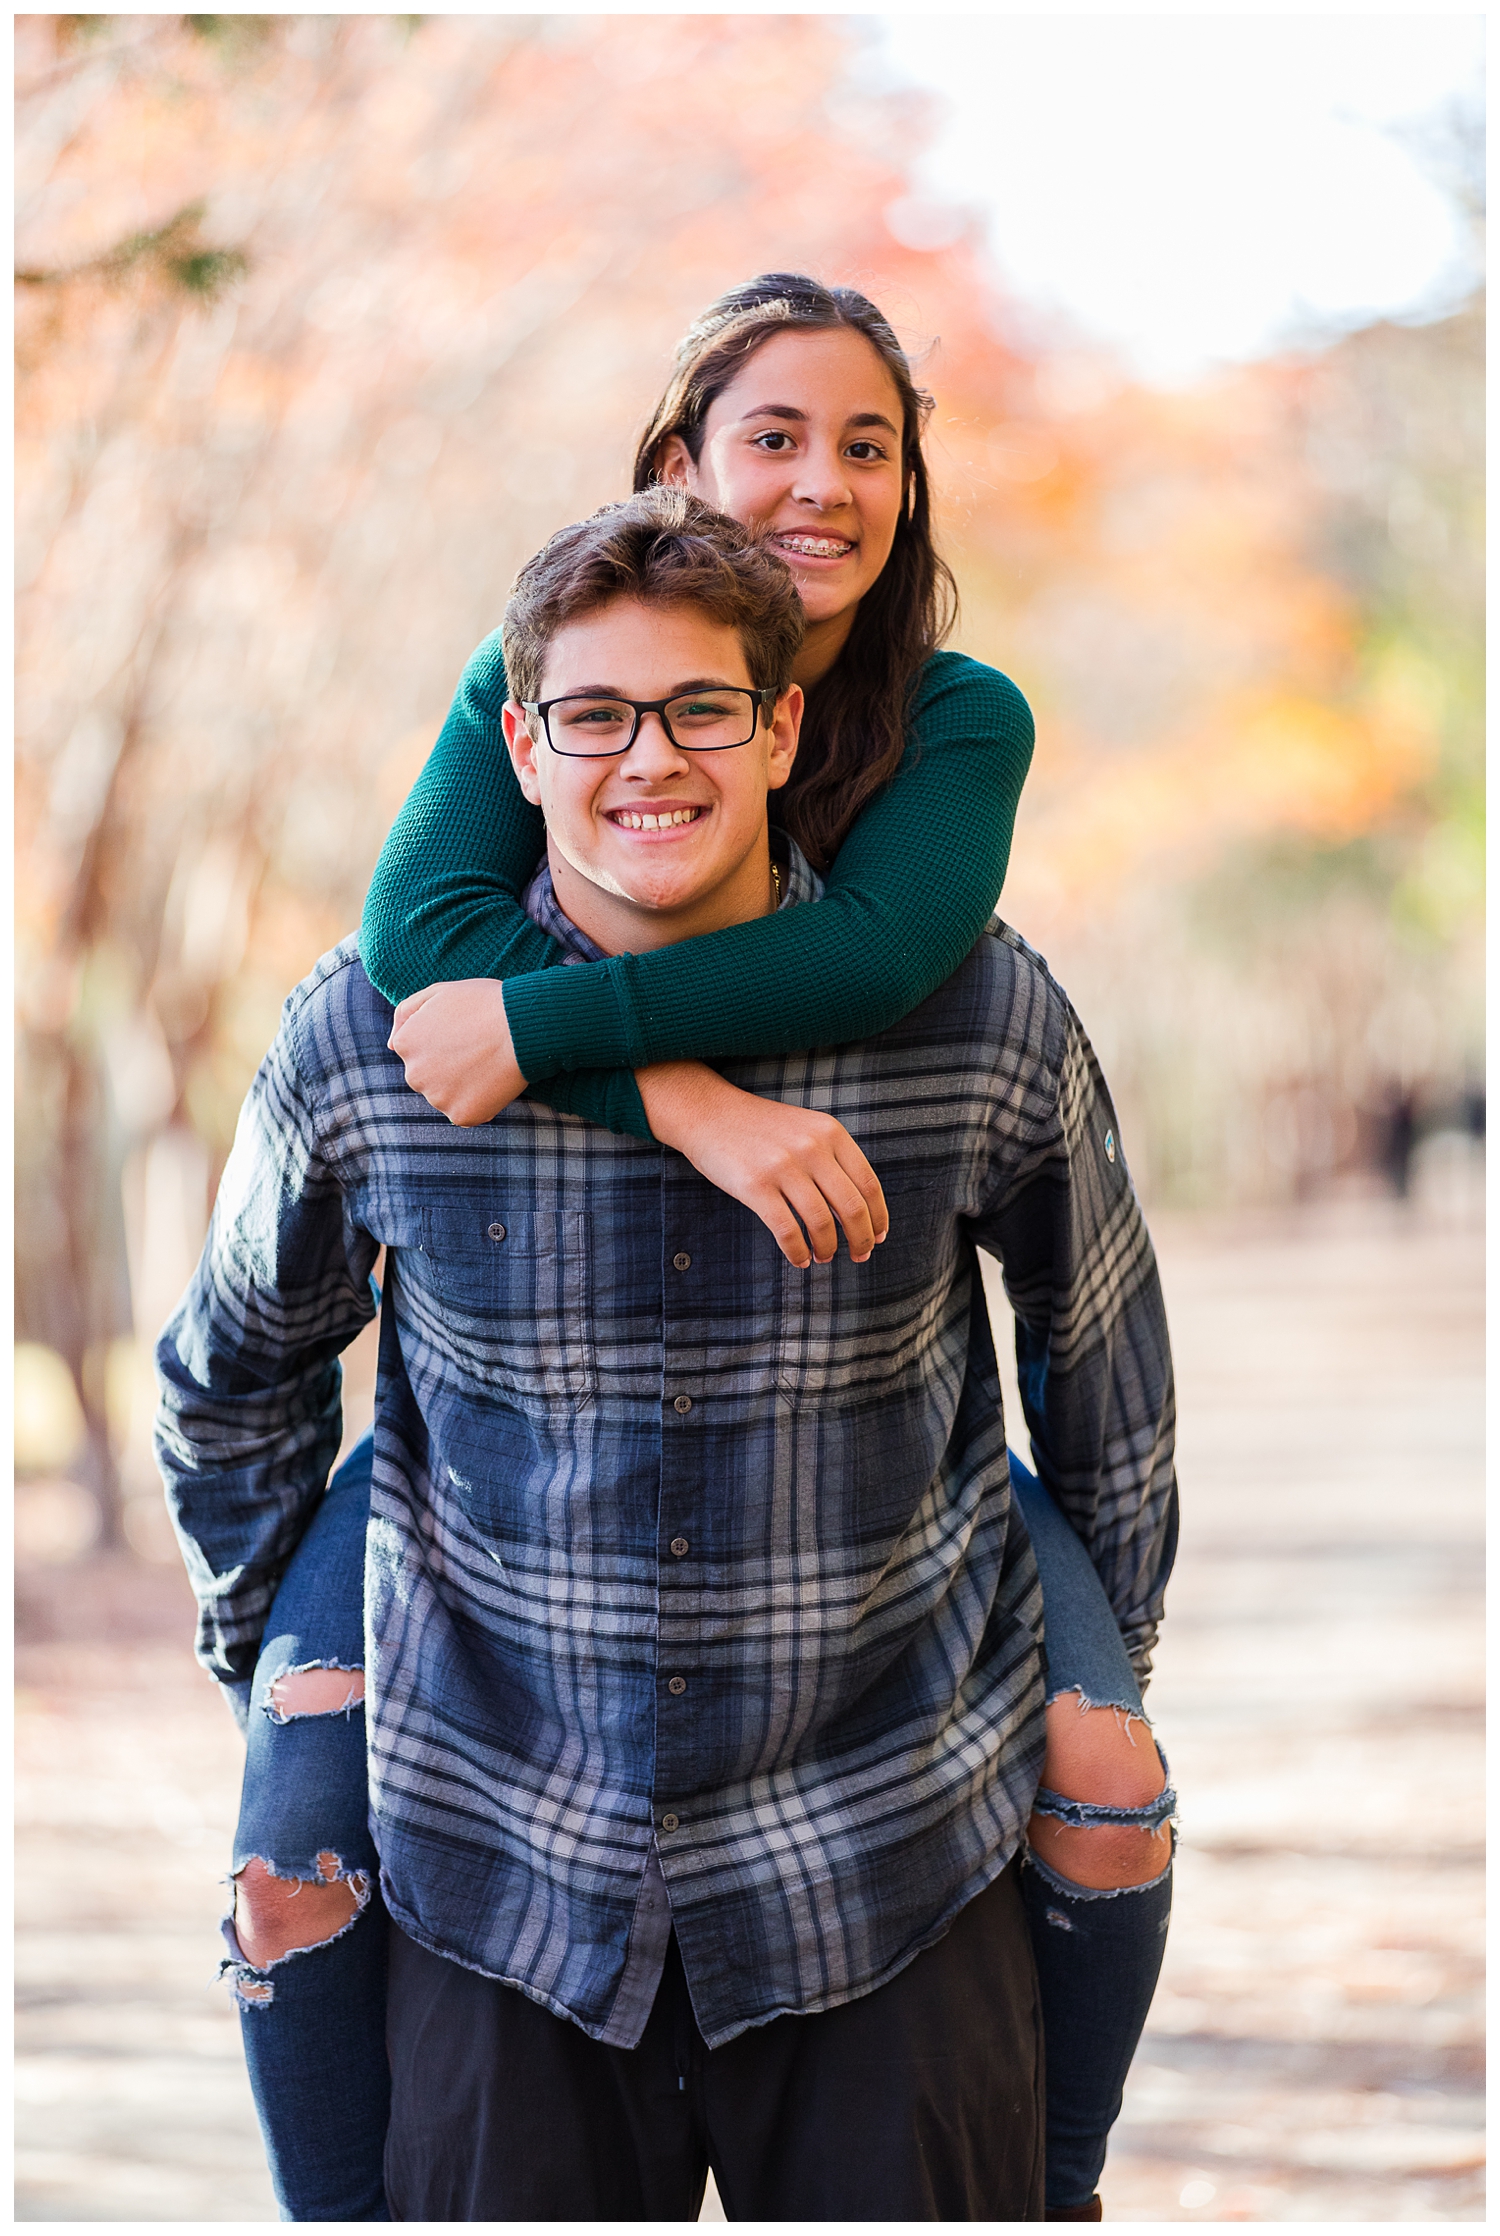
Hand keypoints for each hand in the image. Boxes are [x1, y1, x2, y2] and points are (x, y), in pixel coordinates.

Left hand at [388, 980, 526, 1125]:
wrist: (522, 1025)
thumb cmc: (484, 1002)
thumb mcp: (438, 992)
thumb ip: (406, 1013)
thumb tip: (389, 1045)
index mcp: (405, 1044)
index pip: (417, 1051)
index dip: (444, 1041)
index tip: (465, 1033)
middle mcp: (414, 1075)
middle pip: (428, 1076)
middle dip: (448, 1066)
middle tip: (477, 1049)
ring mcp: (437, 1098)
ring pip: (446, 1096)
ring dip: (463, 1086)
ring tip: (487, 1064)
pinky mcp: (462, 1115)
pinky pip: (467, 1113)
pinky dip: (480, 1102)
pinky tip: (493, 1081)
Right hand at [638, 1062, 887, 1268]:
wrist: (709, 1113)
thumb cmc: (761, 1128)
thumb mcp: (806, 1129)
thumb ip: (833, 1159)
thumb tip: (859, 1211)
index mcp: (830, 1133)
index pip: (868, 1184)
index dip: (878, 1216)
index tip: (878, 1237)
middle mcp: (811, 1148)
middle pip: (852, 1207)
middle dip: (860, 1239)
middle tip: (859, 1256)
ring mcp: (783, 1166)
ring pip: (821, 1223)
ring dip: (827, 1248)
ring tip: (824, 1257)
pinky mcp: (755, 1186)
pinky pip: (787, 1231)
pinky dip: (797, 1252)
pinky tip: (799, 1259)